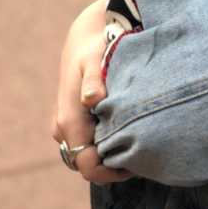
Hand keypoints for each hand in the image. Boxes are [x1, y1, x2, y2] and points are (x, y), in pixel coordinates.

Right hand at [52, 0, 130, 184]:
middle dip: (113, 165)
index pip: (87, 165)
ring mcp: (67, 127)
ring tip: (138, 139)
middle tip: (143, 153)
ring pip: (89, 155)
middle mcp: (64, 129)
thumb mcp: (95, 59)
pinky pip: (90, 143)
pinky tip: (128, 128)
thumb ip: (93, 81)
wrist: (86, 36)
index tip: (135, 163)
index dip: (110, 172)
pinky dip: (108, 141)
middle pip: (89, 165)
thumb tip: (92, 99)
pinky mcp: (74, 122)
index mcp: (69, 121)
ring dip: (111, 153)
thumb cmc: (94, 48)